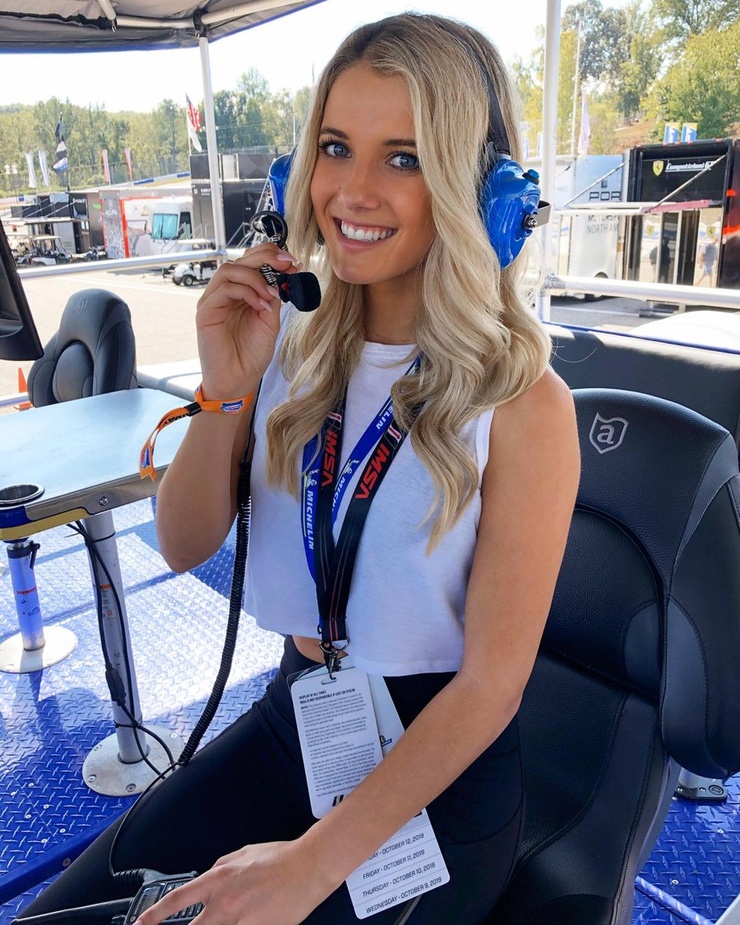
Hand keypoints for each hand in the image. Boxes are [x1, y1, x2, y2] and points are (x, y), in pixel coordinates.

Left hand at [133, 840, 332, 924]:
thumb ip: (222, 867)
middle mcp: (224, 903)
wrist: (308, 867)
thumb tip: (209, 877)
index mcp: (218, 879)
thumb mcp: (243, 854)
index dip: (155, 914)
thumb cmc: (281, 858)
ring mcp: (240, 921)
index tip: (142, 923)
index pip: (178, 900)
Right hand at [195, 243, 298, 399]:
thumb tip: (284, 274)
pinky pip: (224, 290)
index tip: (292, 262)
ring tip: (271, 295)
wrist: (239, 381)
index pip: (249, 262)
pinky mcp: (205, 312)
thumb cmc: (251, 355)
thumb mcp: (270, 320)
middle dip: (266, 258)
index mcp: (240, 293)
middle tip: (286, 265)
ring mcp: (213, 301)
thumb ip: (273, 297)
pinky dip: (246, 292)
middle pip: (239, 260)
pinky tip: (261, 307)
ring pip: (229, 270)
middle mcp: (224, 293)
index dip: (269, 255)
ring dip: (255, 277)